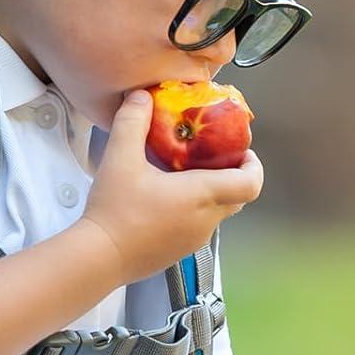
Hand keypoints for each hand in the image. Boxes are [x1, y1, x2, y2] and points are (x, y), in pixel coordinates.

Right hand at [81, 90, 262, 282]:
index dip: (254, 166)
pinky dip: (196, 211)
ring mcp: (195, 239)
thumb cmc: (115, 209)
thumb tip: (142, 96)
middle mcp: (207, 219)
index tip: (242, 152)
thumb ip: (132, 122)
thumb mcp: (121, 158)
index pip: (251, 183)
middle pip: (238, 197)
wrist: (99, 257)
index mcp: (203, 194)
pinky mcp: (180, 251)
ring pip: (218, 213)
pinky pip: (200, 227)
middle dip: (232, 176)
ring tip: (186, 175)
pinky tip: (166, 200)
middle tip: (212, 158)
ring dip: (212, 194)